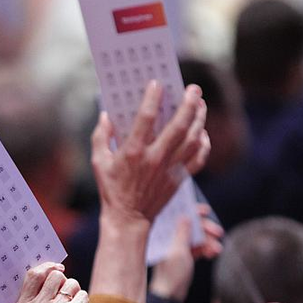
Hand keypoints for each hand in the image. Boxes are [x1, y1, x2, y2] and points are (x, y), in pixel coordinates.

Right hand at [17, 262, 100, 302]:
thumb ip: (39, 294)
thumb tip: (50, 266)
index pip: (32, 275)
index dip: (46, 267)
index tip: (57, 266)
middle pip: (54, 275)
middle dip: (63, 282)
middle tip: (64, 300)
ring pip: (70, 282)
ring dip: (75, 293)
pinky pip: (82, 293)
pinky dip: (84, 302)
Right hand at [91, 82, 209, 226]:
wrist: (128, 219)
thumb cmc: (111, 189)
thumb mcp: (98, 162)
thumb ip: (101, 136)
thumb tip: (106, 116)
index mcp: (133, 152)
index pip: (145, 118)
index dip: (152, 98)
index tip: (158, 83)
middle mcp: (154, 158)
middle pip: (178, 126)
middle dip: (188, 104)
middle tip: (194, 89)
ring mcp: (169, 169)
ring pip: (192, 139)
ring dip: (199, 119)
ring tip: (201, 105)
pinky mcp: (179, 179)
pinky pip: (198, 159)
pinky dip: (203, 145)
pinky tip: (203, 133)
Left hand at [150, 206, 223, 301]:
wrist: (170, 295)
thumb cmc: (171, 273)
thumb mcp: (178, 251)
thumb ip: (182, 233)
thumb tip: (185, 216)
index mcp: (164, 234)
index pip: (177, 216)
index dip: (191, 211)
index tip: (206, 211)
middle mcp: (170, 238)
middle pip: (190, 226)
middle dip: (206, 228)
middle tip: (219, 232)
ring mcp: (178, 247)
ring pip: (196, 237)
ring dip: (209, 241)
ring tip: (217, 250)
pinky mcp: (185, 256)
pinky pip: (198, 248)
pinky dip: (206, 250)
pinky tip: (213, 254)